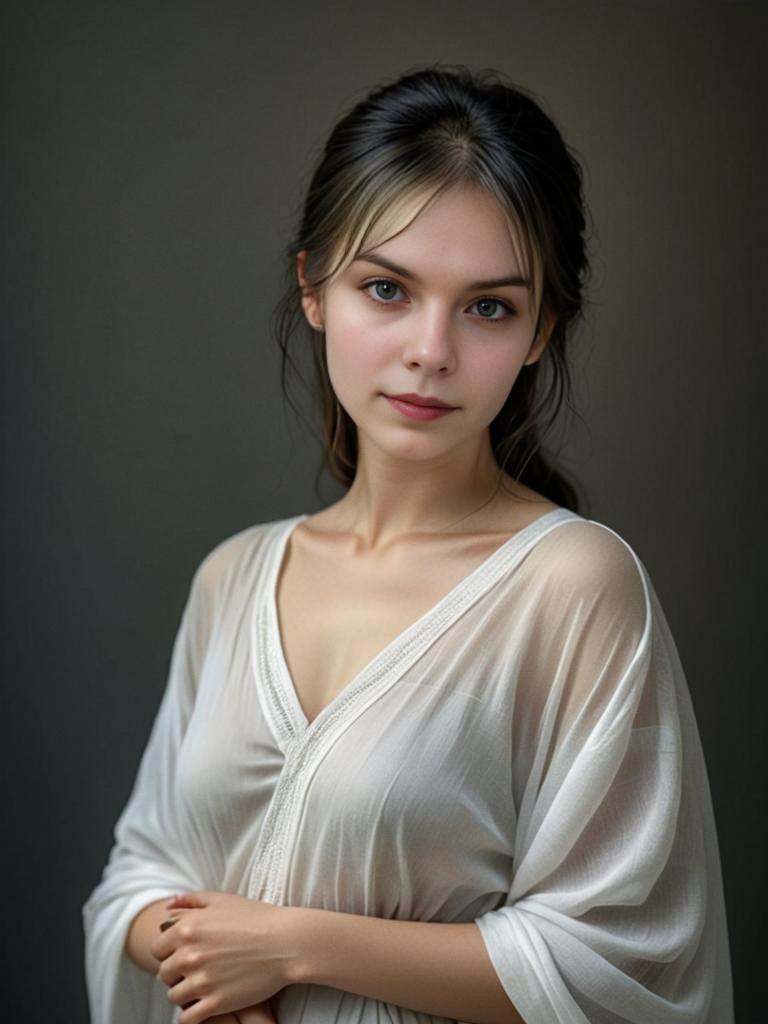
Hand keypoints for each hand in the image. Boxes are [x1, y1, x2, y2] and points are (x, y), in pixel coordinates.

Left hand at [150, 891, 291, 1023]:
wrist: (286, 942)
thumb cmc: (256, 918)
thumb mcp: (222, 900)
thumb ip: (190, 901)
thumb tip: (167, 906)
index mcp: (187, 929)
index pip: (157, 949)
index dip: (170, 952)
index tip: (185, 954)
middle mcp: (189, 955)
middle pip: (164, 974)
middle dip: (177, 973)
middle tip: (197, 970)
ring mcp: (202, 981)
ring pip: (174, 996)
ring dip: (185, 993)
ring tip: (203, 986)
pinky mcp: (215, 1002)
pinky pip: (187, 1018)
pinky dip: (192, 1015)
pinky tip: (205, 1005)